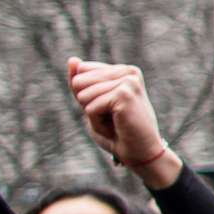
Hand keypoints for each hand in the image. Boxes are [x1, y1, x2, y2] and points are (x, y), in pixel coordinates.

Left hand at [67, 59, 176, 182]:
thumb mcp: (92, 103)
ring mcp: (128, 81)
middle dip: (88, 105)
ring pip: (83, 94)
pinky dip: (98, 123)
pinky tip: (117, 127)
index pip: (81, 72)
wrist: (141, 154)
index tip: (109, 109)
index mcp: (123, 70)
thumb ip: (80, 81)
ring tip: (115, 123)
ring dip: (93, 116)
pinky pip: (90, 108)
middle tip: (111, 118)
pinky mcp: (125, 94)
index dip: (87, 96)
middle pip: (79, 81)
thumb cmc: (117, 131)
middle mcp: (128, 71)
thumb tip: (72, 60)